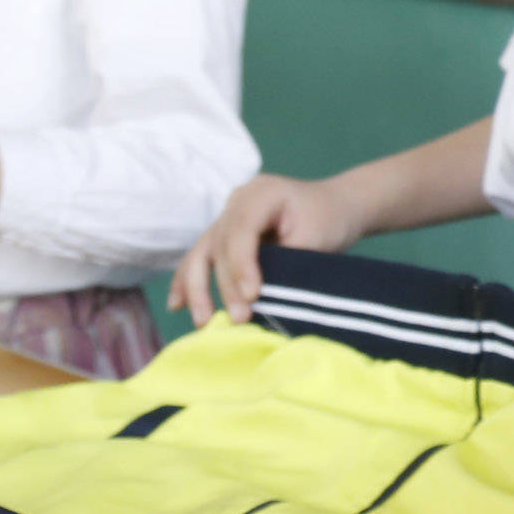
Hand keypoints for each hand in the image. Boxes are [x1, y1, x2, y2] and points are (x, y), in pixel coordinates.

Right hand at [170, 174, 367, 324]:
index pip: (243, 229)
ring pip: (204, 251)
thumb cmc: (330, 221)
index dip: (242, 264)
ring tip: (202, 321)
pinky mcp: (225, 233)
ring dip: (198, 288)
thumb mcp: (317, 240)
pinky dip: (189, 281)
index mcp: (263, 192)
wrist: (336, 206)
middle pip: (221, 244)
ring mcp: (228, 215)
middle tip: (240, 318)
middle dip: (226, 285)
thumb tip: (258, 298)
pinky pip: (202, 256)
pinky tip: (177, 304)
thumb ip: (286, 263)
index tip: (252, 296)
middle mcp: (238, 199)